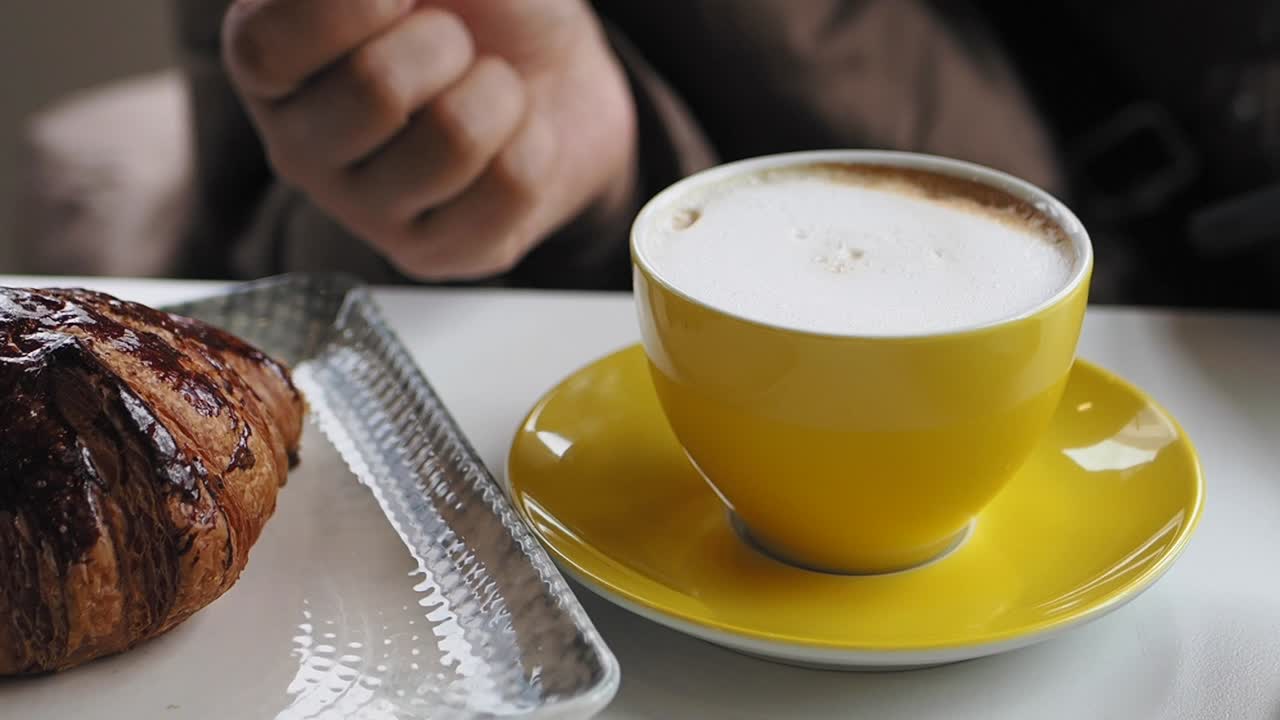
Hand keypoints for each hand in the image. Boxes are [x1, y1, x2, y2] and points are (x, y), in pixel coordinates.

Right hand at [222, 0, 634, 279]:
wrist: (557, 79)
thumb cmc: (480, 9)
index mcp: (270, 62)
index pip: (268, 45)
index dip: (350, 7)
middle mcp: (300, 146)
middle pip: (375, 88)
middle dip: (447, 42)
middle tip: (456, 44)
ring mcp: (364, 212)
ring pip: (454, 139)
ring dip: (500, 93)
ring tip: (491, 91)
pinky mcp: (433, 255)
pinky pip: (509, 186)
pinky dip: (536, 142)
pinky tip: (514, 141)